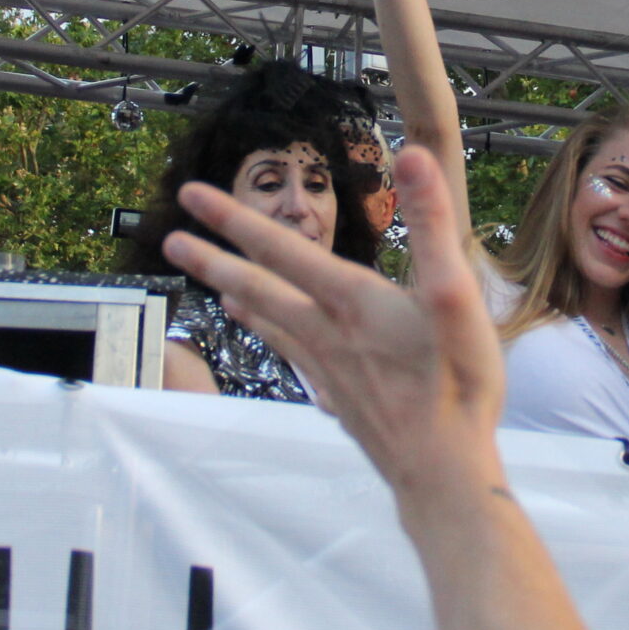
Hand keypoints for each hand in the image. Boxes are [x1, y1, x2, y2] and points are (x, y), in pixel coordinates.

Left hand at [166, 145, 502, 499]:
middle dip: (213, 259)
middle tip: (172, 240)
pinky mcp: (338, 394)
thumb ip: (433, 224)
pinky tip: (263, 333)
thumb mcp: (455, 294)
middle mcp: (327, 331)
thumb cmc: (456, 385)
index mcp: (352, 301)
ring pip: (269, 321)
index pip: (281, 249)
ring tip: (209, 280)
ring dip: (236, 295)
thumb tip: (414, 157)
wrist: (443, 472)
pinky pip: (289, 353)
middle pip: (258, 287)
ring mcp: (328, 367)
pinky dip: (266, 334)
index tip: (192, 195)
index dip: (234, 219)